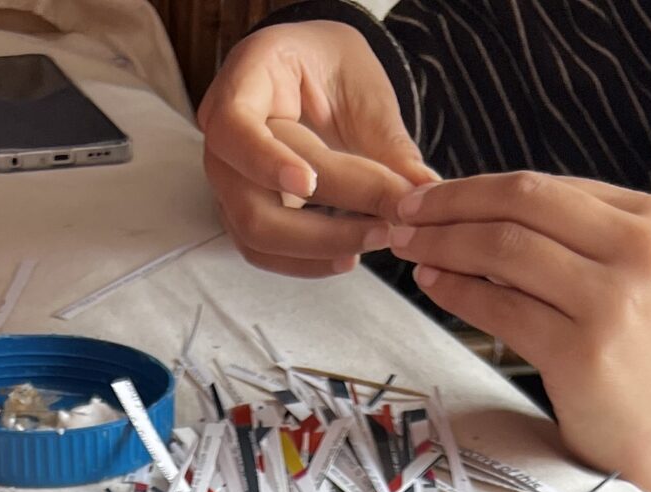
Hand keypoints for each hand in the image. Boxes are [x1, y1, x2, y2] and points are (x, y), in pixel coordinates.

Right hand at [199, 22, 434, 278]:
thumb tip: (426, 190)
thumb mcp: (363, 88)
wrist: (315, 75)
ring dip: (320, 248)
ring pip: (257, 235)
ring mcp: (229, 180)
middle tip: (386, 226)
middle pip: (252, 199)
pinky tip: (350, 255)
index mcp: (246, 80)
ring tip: (376, 239)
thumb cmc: (334, 70)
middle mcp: (224, 136)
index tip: (310, 185)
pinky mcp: (242, 212)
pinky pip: (265, 252)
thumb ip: (387, 141)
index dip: (267, 161)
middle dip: (322, 223)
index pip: (235, 130)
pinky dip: (309, 261)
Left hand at [387, 171, 650, 491]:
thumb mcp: (628, 281)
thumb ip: (574, 242)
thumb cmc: (637, 365)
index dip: (478, 187)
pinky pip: (503, 309)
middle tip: (404, 214)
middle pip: (523, 204)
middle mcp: (640, 250)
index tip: (431, 198)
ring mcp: (614, 301)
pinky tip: (433, 287)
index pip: (548, 186)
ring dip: (445, 245)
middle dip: (452, 205)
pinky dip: (459, 293)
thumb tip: (479, 214)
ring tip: (409, 249)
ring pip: (507, 249)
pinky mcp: (584, 351)